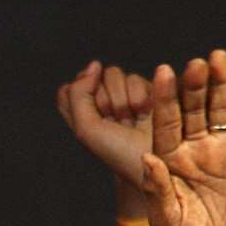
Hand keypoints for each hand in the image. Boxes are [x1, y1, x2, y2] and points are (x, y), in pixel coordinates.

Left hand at [58, 61, 153, 201]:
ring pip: (113, 74)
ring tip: (131, 119)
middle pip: (91, 78)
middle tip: (114, 122)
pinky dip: (138, 97)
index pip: (69, 90)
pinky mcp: (146, 90)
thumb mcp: (85, 129)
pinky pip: (135, 78)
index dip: (79, 99)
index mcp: (81, 115)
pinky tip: (144, 113)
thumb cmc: (117, 152)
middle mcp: (100, 103)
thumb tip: (94, 65)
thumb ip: (78, 94)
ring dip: (121, 99)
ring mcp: (123, 95)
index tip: (92, 119)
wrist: (156, 160)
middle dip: (102, 100)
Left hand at [138, 50, 225, 225]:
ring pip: (220, 112)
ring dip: (220, 86)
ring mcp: (220, 152)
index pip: (164, 124)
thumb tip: (146, 158)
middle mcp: (192, 150)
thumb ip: (156, 188)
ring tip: (219, 58)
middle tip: (195, 63)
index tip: (161, 74)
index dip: (163, 100)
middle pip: (192, 110)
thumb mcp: (165, 219)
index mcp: (167, 161)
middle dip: (192, 86)